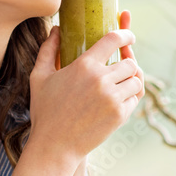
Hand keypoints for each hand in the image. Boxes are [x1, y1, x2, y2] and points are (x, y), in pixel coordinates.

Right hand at [28, 23, 142, 159]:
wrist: (54, 146)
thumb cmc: (45, 111)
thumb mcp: (39, 77)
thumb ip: (48, 50)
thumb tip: (55, 29)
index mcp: (83, 66)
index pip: (114, 39)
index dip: (126, 34)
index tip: (129, 36)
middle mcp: (101, 79)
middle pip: (129, 62)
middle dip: (126, 64)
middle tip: (118, 69)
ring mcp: (112, 98)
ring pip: (136, 80)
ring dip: (130, 81)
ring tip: (118, 85)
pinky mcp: (120, 114)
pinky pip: (135, 98)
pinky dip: (129, 97)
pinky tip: (117, 100)